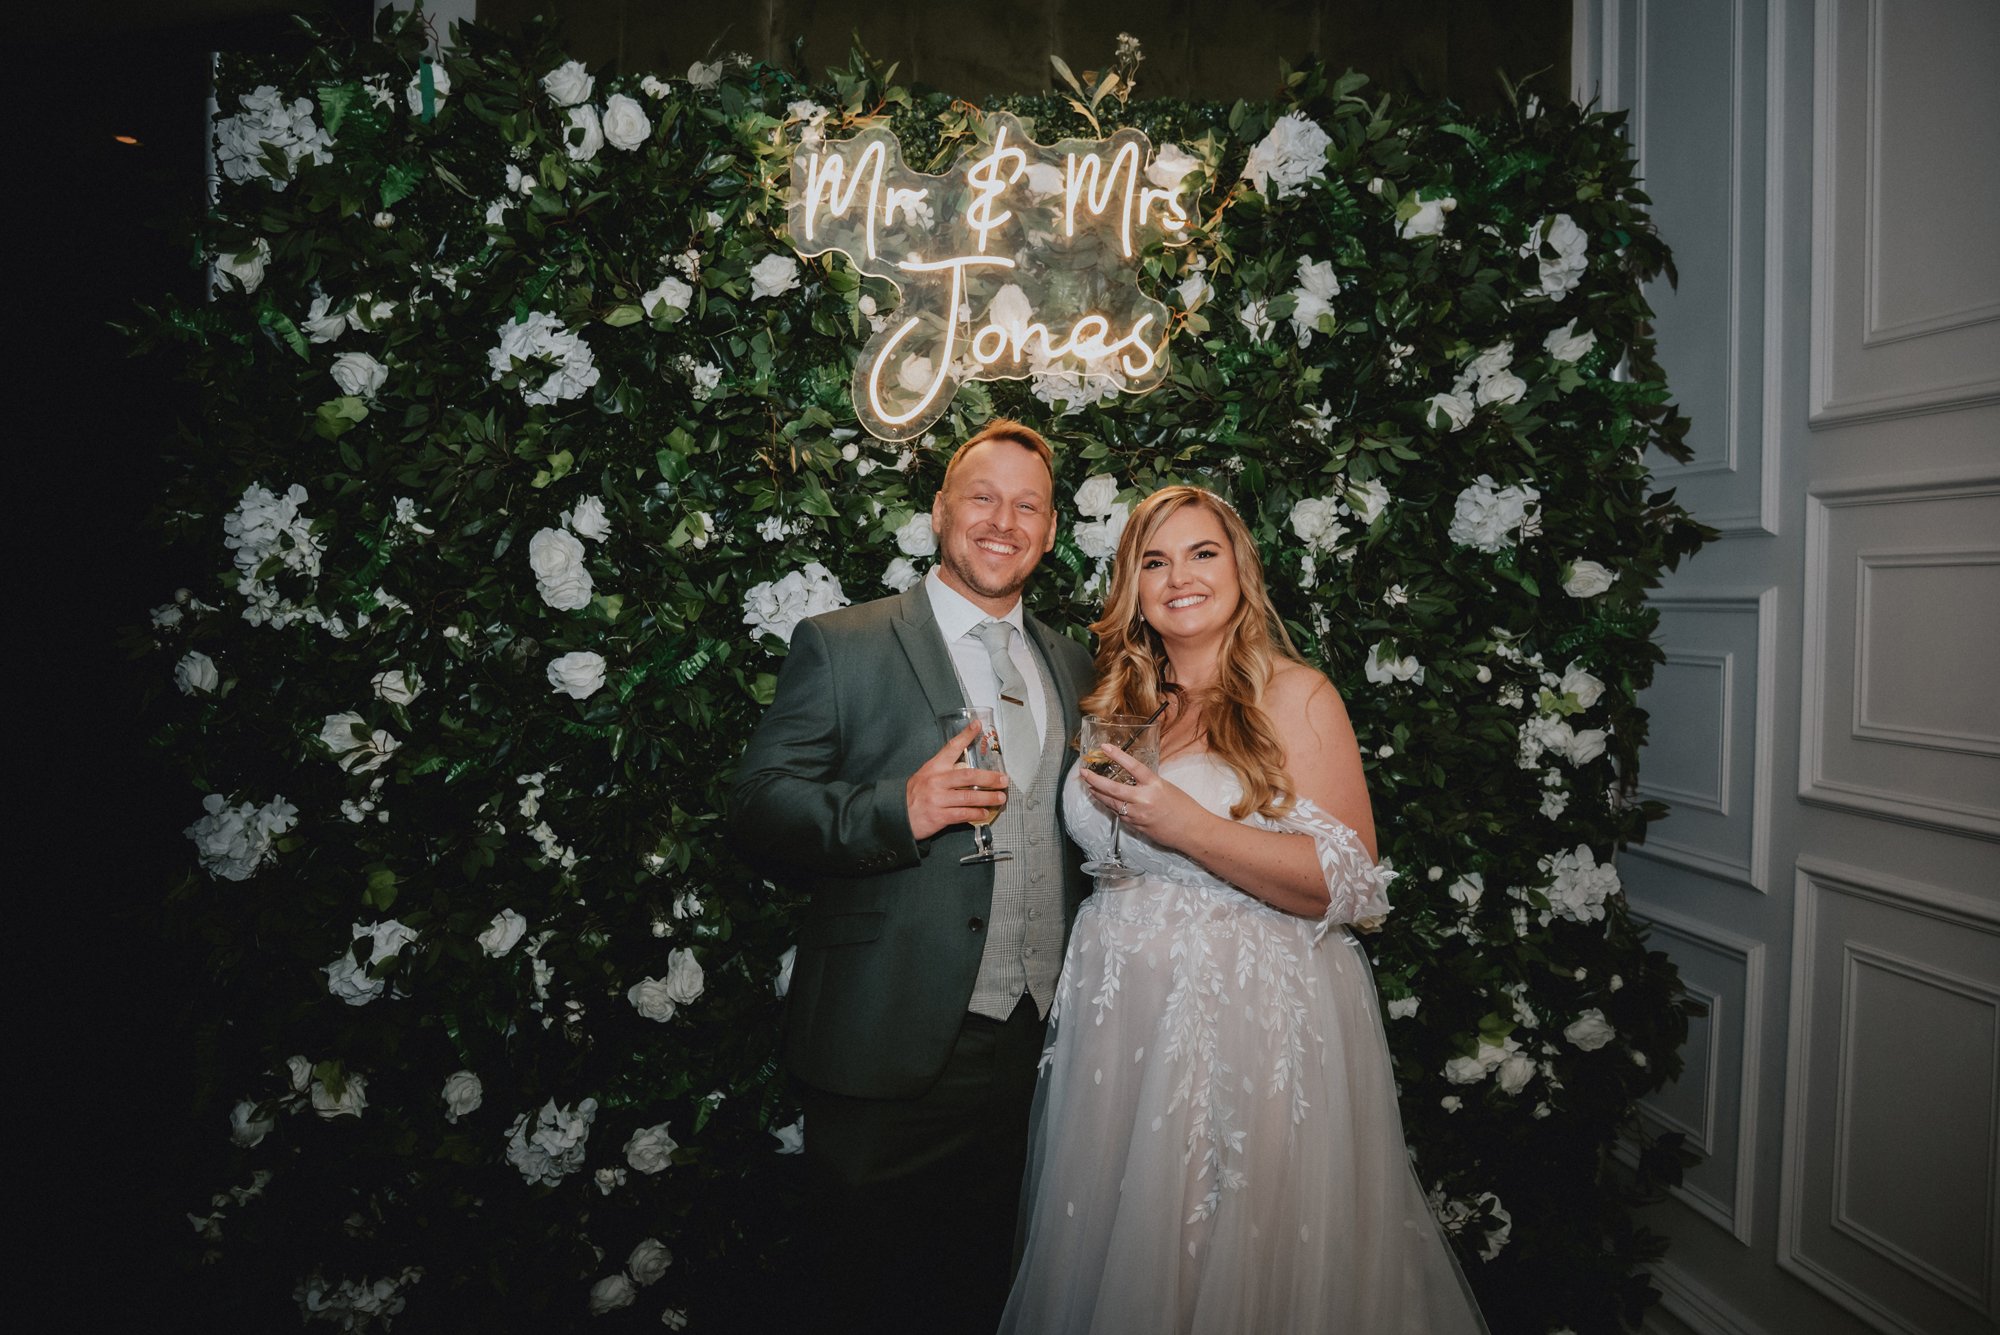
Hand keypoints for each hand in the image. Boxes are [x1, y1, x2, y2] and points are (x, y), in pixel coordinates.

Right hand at [907, 719, 1008, 841]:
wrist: (896, 815)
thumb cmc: (914, 795)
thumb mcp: (925, 776)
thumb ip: (945, 773)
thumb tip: (970, 773)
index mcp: (933, 768)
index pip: (951, 748)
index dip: (965, 736)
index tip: (977, 726)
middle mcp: (936, 781)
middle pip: (968, 776)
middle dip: (989, 778)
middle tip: (1003, 779)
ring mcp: (938, 799)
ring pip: (969, 796)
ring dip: (988, 797)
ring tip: (1000, 797)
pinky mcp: (939, 816)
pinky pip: (963, 814)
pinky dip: (977, 813)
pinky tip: (984, 813)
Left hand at [1078, 742, 1192, 845]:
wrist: (1192, 831)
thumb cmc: (1184, 807)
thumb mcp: (1166, 787)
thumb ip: (1148, 783)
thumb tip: (1133, 779)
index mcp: (1154, 785)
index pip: (1133, 766)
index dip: (1117, 755)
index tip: (1104, 747)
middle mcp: (1144, 799)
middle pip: (1113, 788)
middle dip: (1095, 780)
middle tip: (1083, 773)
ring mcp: (1138, 814)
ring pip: (1111, 803)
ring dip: (1098, 794)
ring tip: (1089, 786)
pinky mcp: (1136, 826)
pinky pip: (1119, 814)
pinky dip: (1110, 806)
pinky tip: (1104, 800)